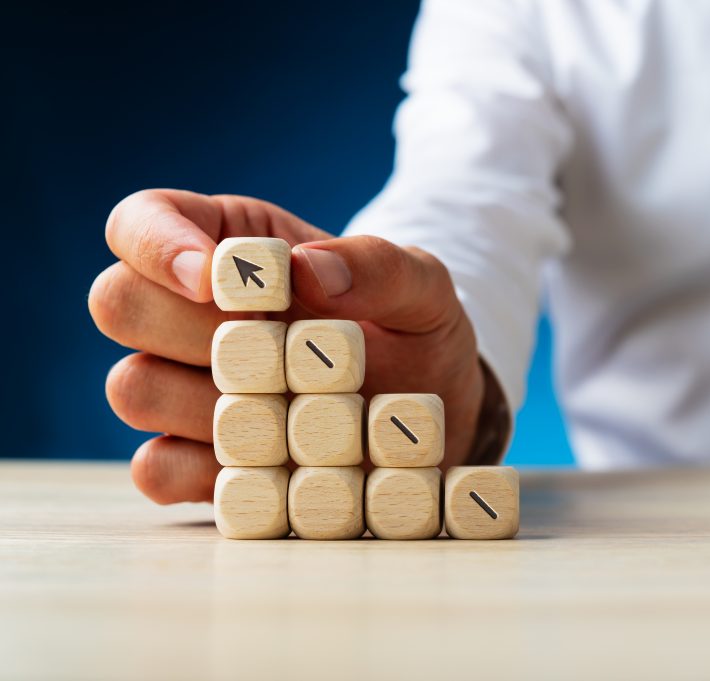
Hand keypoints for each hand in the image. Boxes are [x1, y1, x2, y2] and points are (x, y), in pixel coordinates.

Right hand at [89, 189, 484, 503]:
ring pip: (130, 387)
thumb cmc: (416, 333)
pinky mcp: (200, 463)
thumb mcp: (424, 289)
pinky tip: (273, 464)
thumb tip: (311, 271)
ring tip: (291, 407)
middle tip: (273, 348)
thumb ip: (380, 267)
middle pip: (118, 302)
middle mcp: (193, 316)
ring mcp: (188, 392)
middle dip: (189, 327)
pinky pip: (155, 469)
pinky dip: (207, 473)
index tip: (216, 282)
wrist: (437, 415)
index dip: (157, 244)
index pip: (141, 221)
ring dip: (206, 401)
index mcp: (232, 246)